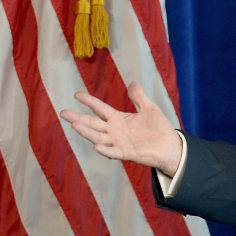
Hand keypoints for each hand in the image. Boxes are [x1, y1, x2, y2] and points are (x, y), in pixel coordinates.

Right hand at [60, 82, 182, 176]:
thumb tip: (132, 83)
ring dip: (87, 132)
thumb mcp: (150, 109)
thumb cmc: (160, 128)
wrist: (171, 146)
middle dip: (79, 118)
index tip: (77, 94)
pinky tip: (97, 147)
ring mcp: (119, 143)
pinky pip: (114, 152)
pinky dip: (106, 150)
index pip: (100, 109)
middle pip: (93, 124)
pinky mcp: (127, 153)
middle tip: (64, 113)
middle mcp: (115, 131)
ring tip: (75, 124)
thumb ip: (139, 97)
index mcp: (119, 119)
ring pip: (99, 137)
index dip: (89, 102)